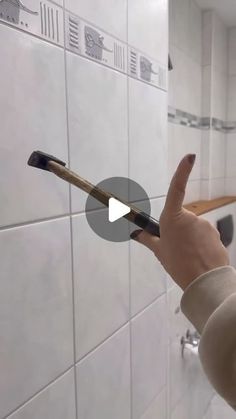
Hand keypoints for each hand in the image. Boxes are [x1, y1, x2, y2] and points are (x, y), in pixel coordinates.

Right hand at [131, 154, 229, 289]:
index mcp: (173, 219)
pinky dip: (200, 244)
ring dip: (190, 238)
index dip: (182, 172)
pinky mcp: (215, 233)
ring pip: (194, 228)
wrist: (205, 281)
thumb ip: (148, 239)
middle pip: (181, 218)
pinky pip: (204, 236)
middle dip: (178, 229)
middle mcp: (190, 217)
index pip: (176, 190)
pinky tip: (198, 258)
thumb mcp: (160, 252)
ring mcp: (205, 225)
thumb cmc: (179, 265)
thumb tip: (136, 234)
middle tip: (175, 249)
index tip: (189, 157)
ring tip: (187, 257)